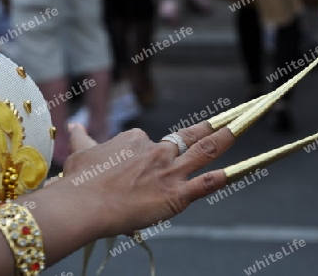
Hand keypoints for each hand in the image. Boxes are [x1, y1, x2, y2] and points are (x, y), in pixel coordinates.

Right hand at [64, 122, 234, 236]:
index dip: (157, 153)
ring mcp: (169, 171)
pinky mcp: (176, 194)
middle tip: (237, 112)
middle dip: (215, 123)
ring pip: (206, 150)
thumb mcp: (81, 153)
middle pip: (191, 134)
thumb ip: (80, 138)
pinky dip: (225, 177)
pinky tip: (243, 169)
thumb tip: (73, 125)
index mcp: (137, 140)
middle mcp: (158, 150)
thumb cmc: (80, 180)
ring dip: (228, 136)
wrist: (82, 205)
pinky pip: (206, 184)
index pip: (156, 142)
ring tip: (244, 125)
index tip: (149, 166)